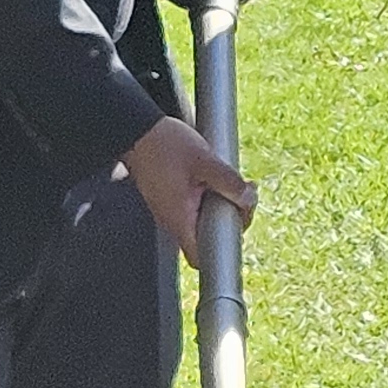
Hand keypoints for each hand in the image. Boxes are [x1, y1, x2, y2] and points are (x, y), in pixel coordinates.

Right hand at [123, 113, 254, 253]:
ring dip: (222, 205)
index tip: (238, 222)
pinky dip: (210, 196)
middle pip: (208, 237)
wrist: (138, 130)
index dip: (224, 248)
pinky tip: (216, 178)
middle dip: (230, 219)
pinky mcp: (171, 198)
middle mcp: (172, 220)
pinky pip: (196, 207)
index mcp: (178, 219)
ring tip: (232, 182)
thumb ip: (229, 182)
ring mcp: (170, 210)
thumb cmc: (164, 145)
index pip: (200, 257)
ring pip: (204, 220)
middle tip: (243, 194)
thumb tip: (249, 199)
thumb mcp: (204, 161)